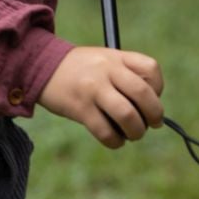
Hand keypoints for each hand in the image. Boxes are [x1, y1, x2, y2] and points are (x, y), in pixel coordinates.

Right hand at [36, 46, 164, 147]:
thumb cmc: (79, 69)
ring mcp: (93, 89)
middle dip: (154, 115)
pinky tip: (114, 139)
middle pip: (143, 94)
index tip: (152, 98)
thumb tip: (151, 112)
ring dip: (136, 131)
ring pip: (127, 115)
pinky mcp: (80, 108)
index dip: (158, 88)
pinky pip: (106, 132)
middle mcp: (106, 70)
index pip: (151, 69)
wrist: (40, 66)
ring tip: (133, 134)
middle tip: (153, 124)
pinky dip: (115, 141)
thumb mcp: (104, 60)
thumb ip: (126, 76)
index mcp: (116, 57)